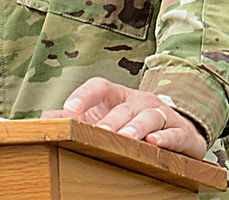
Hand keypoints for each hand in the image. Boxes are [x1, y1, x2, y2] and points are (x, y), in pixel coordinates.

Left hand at [41, 77, 206, 159]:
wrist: (180, 130)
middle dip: (111, 120)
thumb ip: (77, 119)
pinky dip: (165, 138)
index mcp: (119, 95)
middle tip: (98, 133)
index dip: (84, 95)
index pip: (99, 85)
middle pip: (124, 107)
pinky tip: (153, 143)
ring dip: (135, 127)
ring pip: (148, 116)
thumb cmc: (134, 124)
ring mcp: (163, 115)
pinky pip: (174, 133)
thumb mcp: (105, 119)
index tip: (69, 109)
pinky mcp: (183, 134)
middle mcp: (141, 100)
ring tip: (124, 138)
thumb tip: (45, 120)